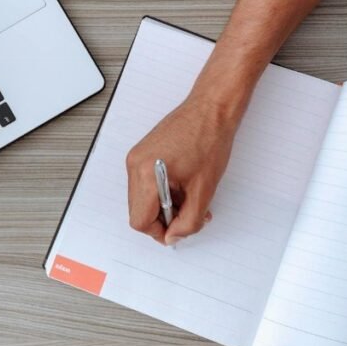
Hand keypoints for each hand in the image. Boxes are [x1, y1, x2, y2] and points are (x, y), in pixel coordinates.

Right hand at [125, 93, 237, 245]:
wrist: (211, 109)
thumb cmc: (209, 140)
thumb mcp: (204, 190)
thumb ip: (189, 221)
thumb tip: (175, 236)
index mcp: (146, 174)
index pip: (140, 220)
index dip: (159, 232)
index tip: (177, 232)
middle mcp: (135, 164)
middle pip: (138, 211)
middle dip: (164, 219)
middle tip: (189, 215)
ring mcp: (137, 157)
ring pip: (143, 199)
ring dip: (165, 206)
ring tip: (190, 198)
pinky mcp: (143, 152)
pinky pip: (146, 184)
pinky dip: (163, 192)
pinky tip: (183, 186)